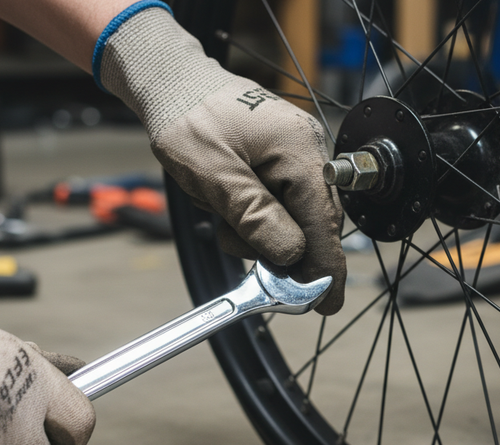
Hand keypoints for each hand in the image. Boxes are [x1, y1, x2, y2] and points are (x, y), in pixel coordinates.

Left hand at [97, 7, 346, 314]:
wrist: (173, 84)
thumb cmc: (187, 118)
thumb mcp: (213, 175)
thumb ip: (254, 215)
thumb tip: (292, 255)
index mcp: (299, 152)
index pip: (323, 223)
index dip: (325, 268)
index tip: (326, 304)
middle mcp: (309, 153)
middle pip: (312, 225)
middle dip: (280, 249)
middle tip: (250, 261)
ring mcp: (299, 157)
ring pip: (294, 220)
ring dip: (258, 231)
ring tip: (221, 211)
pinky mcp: (284, 164)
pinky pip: (281, 205)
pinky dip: (255, 217)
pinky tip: (228, 203)